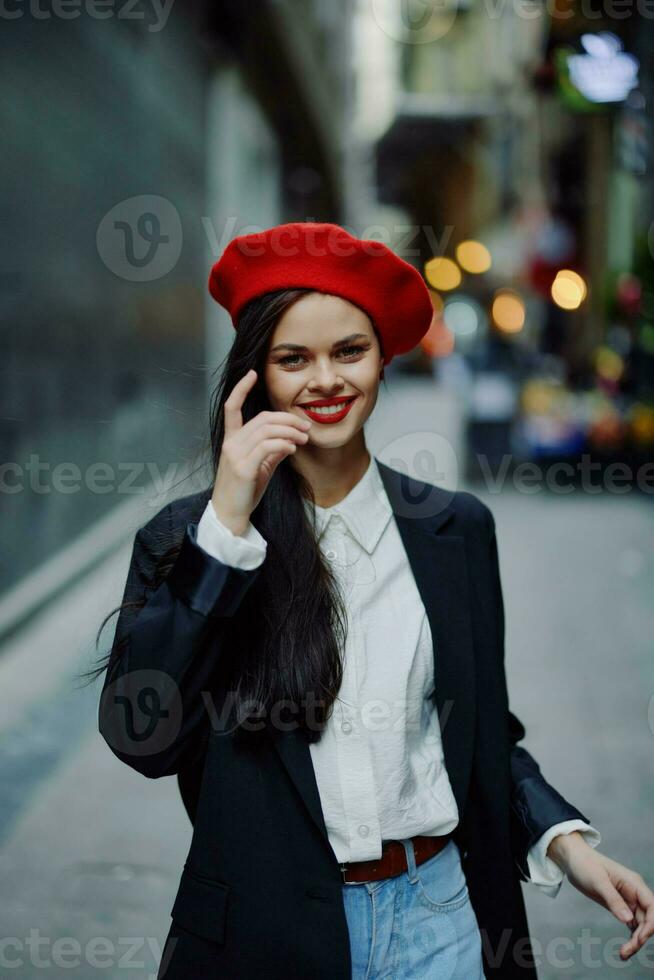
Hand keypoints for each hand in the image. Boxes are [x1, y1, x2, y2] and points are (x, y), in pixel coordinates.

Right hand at [211, 369, 311, 534]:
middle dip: (287, 419)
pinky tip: (293, 449)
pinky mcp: (243, 468)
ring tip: (304, 439)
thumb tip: (289, 442)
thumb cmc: (243, 493)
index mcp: (231, 441)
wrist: (230, 515)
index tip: (252, 373)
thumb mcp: (259, 468)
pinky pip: (268, 446)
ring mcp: (235, 455)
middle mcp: (230, 444)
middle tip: (306, 427)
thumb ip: (271, 452)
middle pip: (261, 418)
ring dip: (290, 432)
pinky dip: (284, 444)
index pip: (232, 407)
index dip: (241, 388)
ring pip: (266, 430)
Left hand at [547, 832, 653, 960]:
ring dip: (636, 941)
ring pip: (640, 925)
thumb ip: (613, 900)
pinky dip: (630, 937)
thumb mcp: (598, 881)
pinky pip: (631, 925)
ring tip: (623, 954)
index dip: (651, 924)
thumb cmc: (585, 864)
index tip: (639, 938)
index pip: (652, 906)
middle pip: (648, 920)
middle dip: (641, 937)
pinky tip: (624, 949)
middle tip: (626, 951)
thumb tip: (628, 920)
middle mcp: (635, 893)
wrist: (573, 859)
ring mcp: (628, 901)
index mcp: (634, 883)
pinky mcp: (620, 907)